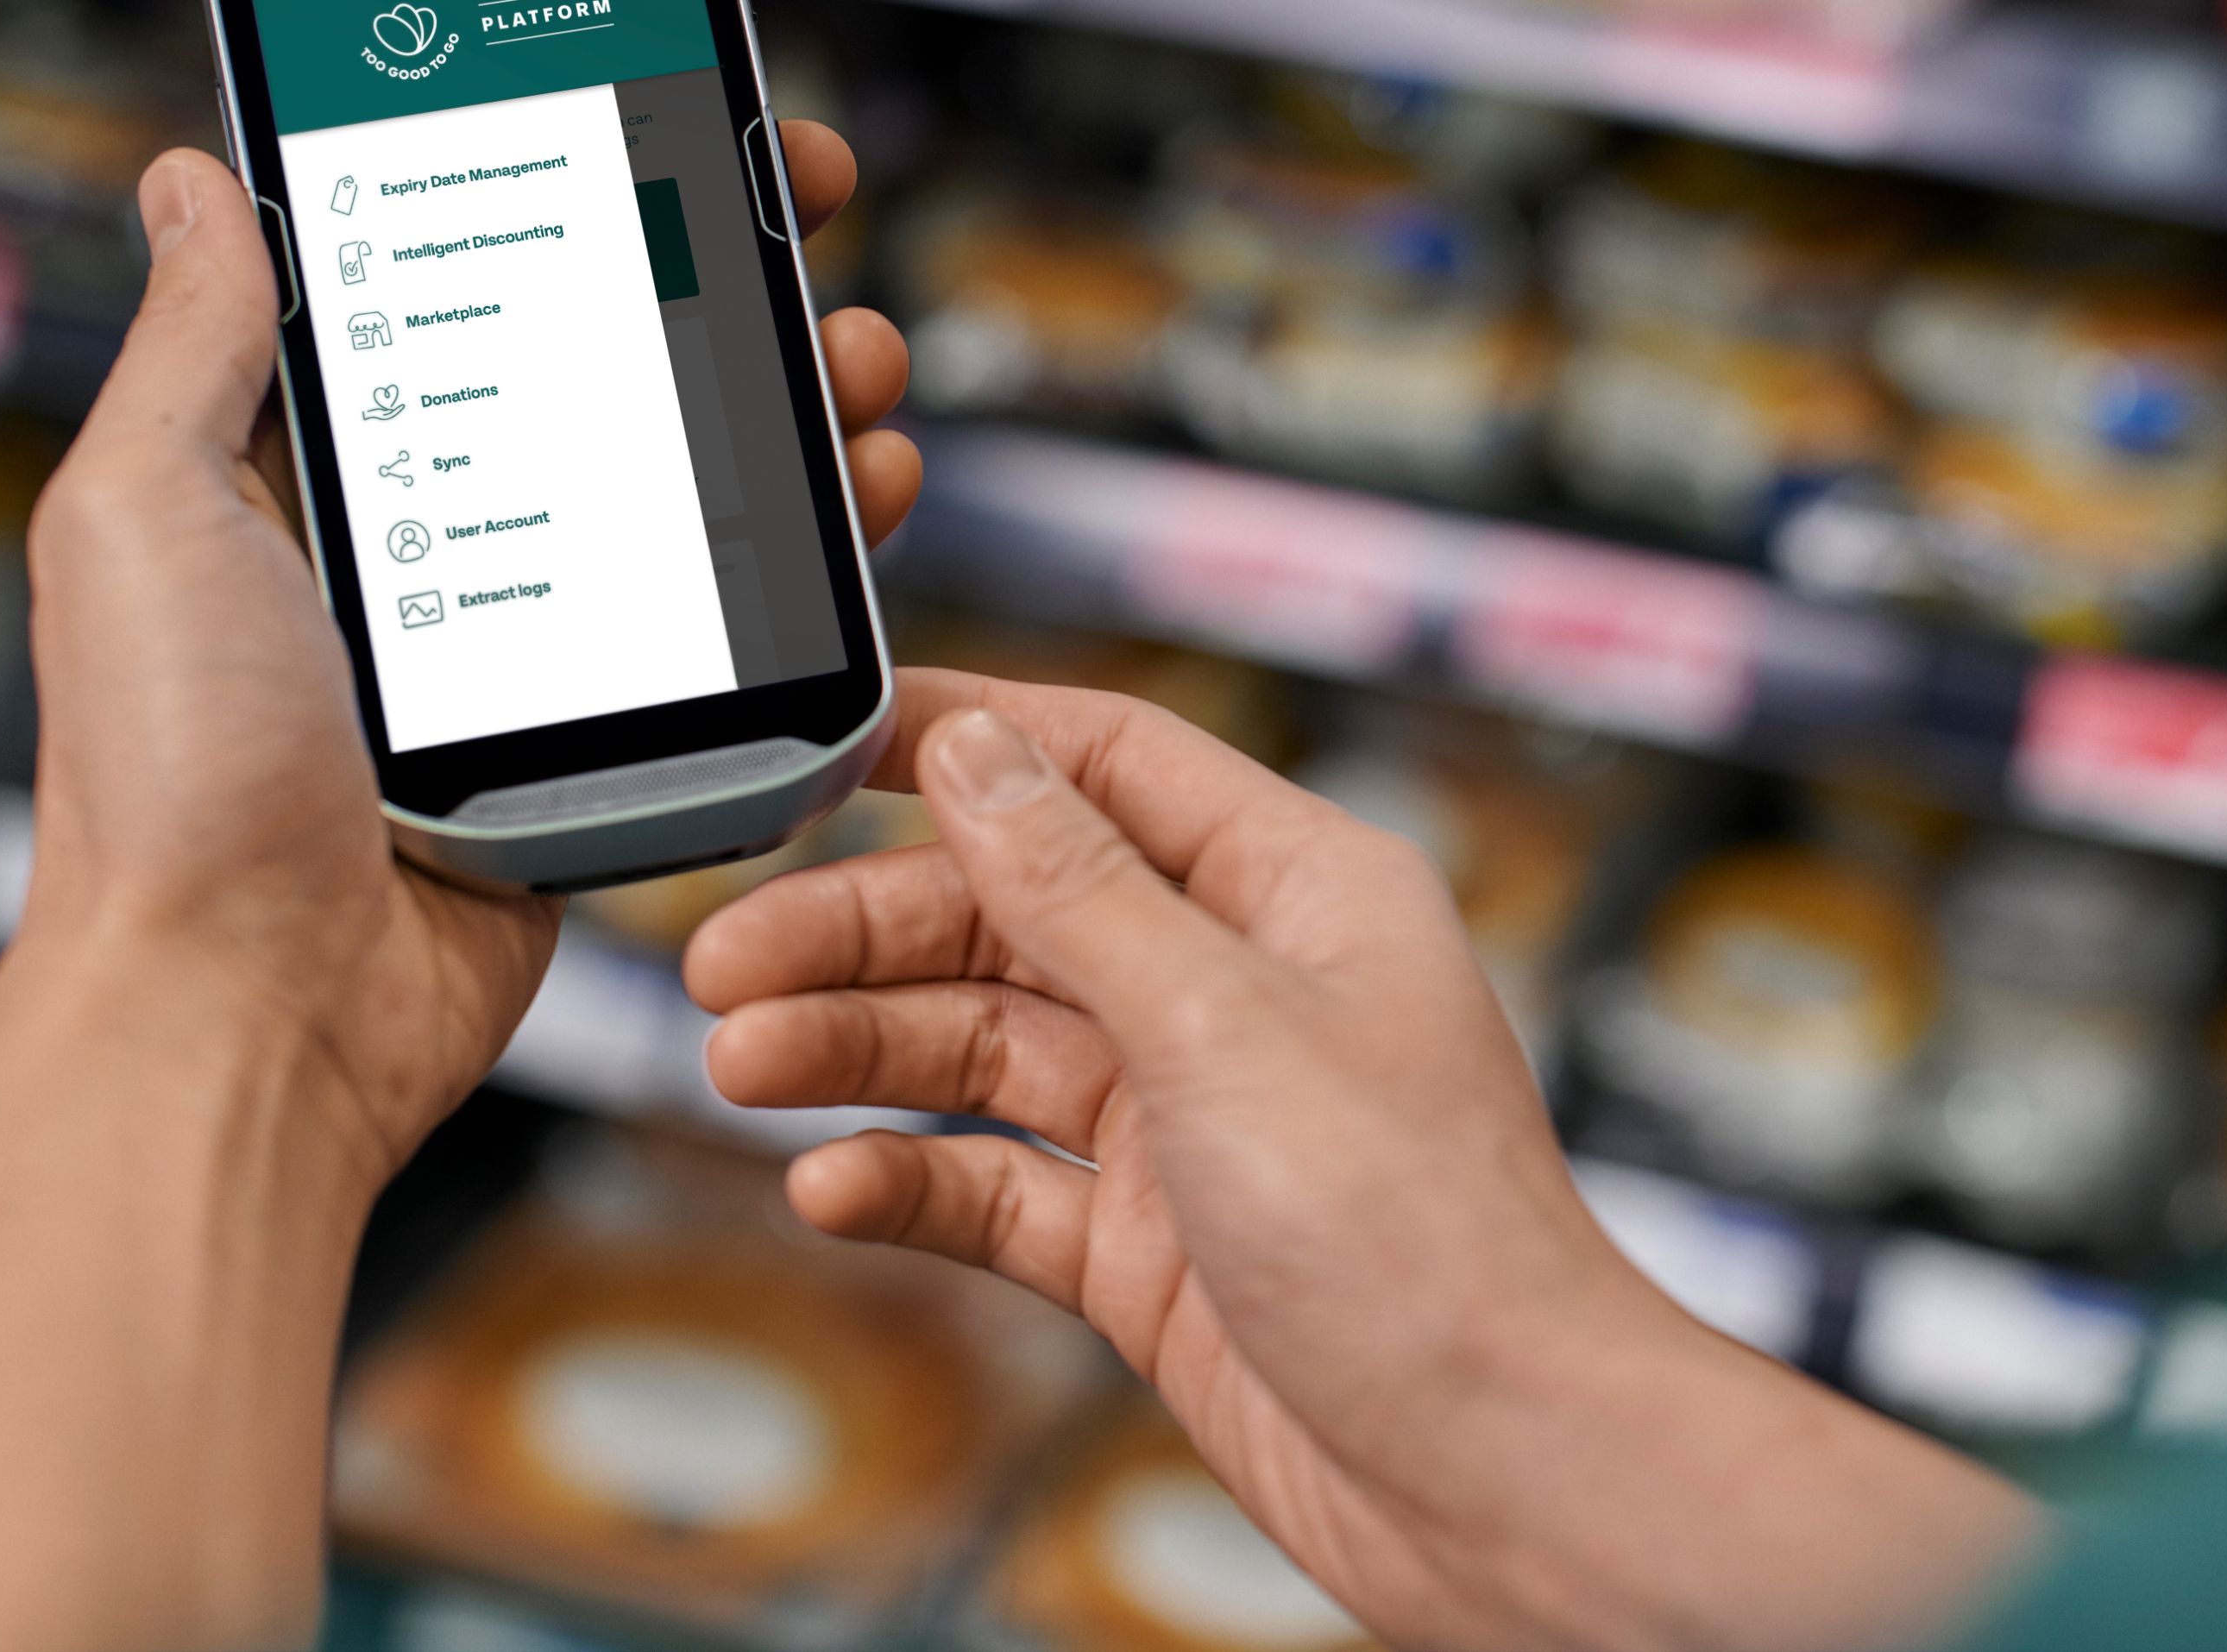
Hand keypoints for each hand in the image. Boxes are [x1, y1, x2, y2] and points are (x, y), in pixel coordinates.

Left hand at [19, 125, 916, 1183]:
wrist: (246, 1013)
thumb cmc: (162, 778)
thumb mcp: (139, 511)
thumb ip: (190, 346)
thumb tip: (194, 178)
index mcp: (299, 477)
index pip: (448, 283)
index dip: (549, 182)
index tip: (645, 104)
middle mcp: (421, 547)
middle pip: (596, 364)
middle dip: (709, 268)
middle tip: (790, 200)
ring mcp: (522, 649)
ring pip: (686, 482)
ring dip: (785, 394)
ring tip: (848, 350)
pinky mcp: (601, 745)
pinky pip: (727, 625)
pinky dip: (811, 549)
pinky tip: (860, 493)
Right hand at [689, 674, 2035, 1651]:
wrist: (1500, 1484)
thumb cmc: (1430, 1246)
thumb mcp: (1224, 1024)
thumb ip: (1079, 887)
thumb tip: (974, 748)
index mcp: (1295, 889)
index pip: (1105, 762)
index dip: (962, 741)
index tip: (819, 746)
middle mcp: (1239, 988)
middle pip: (1015, 911)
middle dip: (866, 928)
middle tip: (727, 958)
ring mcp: (1190, 1121)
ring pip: (988, 1049)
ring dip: (861, 1052)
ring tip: (743, 1063)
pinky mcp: (1151, 1247)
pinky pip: (998, 1188)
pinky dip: (912, 1182)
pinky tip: (833, 1189)